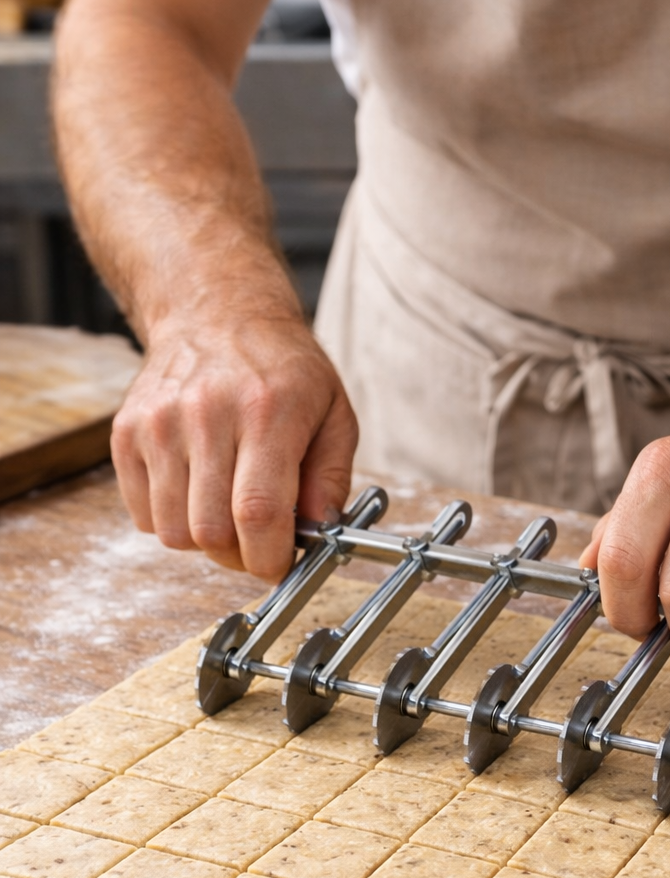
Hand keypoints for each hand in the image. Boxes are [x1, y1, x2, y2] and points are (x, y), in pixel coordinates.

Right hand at [111, 314, 357, 580]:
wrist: (216, 314)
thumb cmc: (282, 368)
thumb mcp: (334, 414)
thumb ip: (332, 478)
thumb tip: (319, 533)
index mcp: (267, 412)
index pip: (258, 512)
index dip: (269, 557)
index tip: (280, 564)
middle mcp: (207, 415)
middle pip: (210, 532)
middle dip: (239, 555)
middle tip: (257, 538)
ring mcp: (159, 424)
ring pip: (172, 532)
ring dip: (203, 538)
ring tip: (226, 507)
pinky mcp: (127, 433)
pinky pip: (143, 515)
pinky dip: (171, 518)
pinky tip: (196, 489)